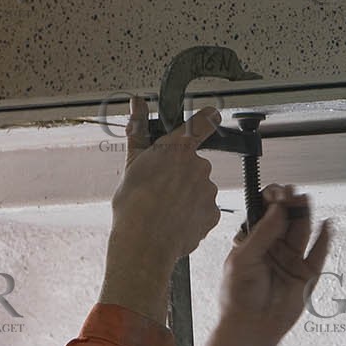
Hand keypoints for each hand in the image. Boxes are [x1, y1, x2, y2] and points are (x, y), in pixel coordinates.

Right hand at [97, 97, 221, 322]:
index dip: (207, 118)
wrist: (143, 244)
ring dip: (187, 195)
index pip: (204, 122)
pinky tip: (175, 221)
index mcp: (178, 148)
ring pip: (200, 188)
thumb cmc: (133, 205)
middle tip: (160, 188)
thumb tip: (137, 102)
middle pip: (194, 163)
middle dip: (181, 173)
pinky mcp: (213, 213)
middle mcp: (199, 165)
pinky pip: (205, 209)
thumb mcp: (131, 163)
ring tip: (165, 209)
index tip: (210, 116)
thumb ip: (138, 130)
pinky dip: (193, 214)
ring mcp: (209, 190)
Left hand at [218, 183, 331, 345]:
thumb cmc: (239, 296)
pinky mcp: (306, 273)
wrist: (251, 327)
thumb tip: (277, 208)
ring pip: (302, 231)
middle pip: (286, 219)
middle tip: (293, 193)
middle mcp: (274, 247)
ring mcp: (291, 259)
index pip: (266, 214)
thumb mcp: (243, 259)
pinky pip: (318, 252)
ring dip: (305, 215)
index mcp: (254, 241)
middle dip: (290, 204)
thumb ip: (263, 233)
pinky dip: (324, 238)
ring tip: (306, 201)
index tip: (276, 193)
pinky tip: (326, 224)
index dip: (272, 201)